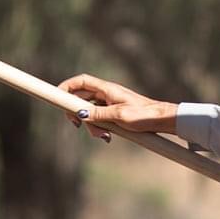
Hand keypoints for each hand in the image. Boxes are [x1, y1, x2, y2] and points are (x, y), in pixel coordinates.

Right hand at [60, 74, 178, 140]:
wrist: (163, 120)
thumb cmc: (144, 115)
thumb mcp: (119, 117)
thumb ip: (98, 115)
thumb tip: (80, 114)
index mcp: (107, 89)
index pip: (80, 82)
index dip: (66, 87)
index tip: (57, 98)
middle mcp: (107, 94)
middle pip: (81, 99)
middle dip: (77, 113)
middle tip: (78, 125)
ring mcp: (110, 103)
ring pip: (90, 111)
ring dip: (90, 125)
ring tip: (102, 135)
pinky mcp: (115, 113)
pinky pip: (99, 118)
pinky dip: (99, 127)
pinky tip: (107, 136)